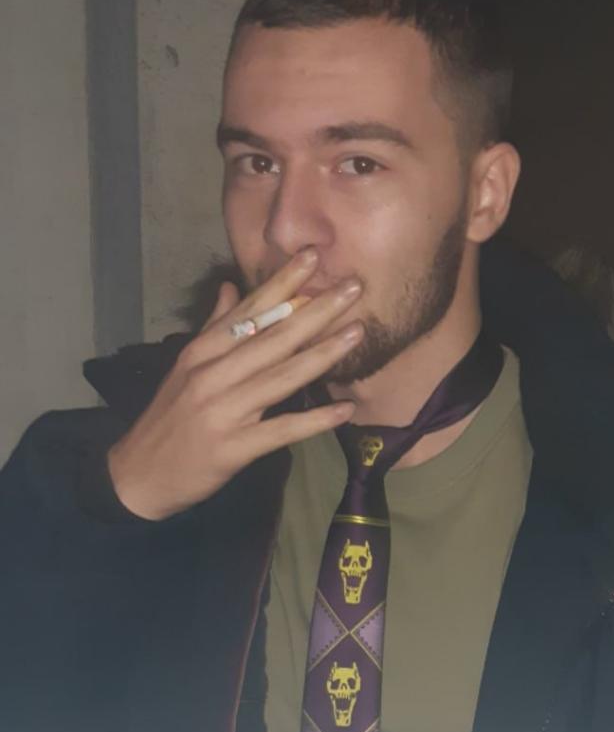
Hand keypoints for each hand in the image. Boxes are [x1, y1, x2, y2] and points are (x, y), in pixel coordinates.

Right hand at [107, 251, 363, 519]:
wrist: (138, 475)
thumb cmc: (169, 418)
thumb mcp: (185, 367)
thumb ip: (213, 326)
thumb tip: (229, 285)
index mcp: (202, 351)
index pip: (249, 311)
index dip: (283, 284)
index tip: (314, 256)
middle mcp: (213, 374)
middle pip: (273, 337)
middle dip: (316, 311)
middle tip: (354, 287)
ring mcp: (223, 410)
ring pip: (281, 377)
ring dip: (322, 355)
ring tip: (357, 333)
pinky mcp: (233, 447)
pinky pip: (281, 430)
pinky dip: (314, 420)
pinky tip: (345, 410)